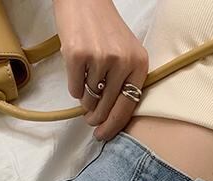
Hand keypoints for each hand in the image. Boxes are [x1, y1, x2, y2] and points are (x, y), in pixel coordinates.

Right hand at [54, 0, 147, 140]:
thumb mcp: (126, 52)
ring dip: (84, 97)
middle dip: (95, 117)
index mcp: (138, 63)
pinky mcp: (78, 56)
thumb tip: (111, 119)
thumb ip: (125, 82)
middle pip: (106, 108)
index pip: (127, 107)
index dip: (113, 127)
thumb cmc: (104, 29)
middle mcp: (122, 61)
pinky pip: (74, 89)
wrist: (84, 0)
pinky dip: (73, 85)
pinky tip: (77, 70)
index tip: (103, 135)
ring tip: (86, 81)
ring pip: (89, 100)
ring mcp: (100, 58)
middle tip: (89, 119)